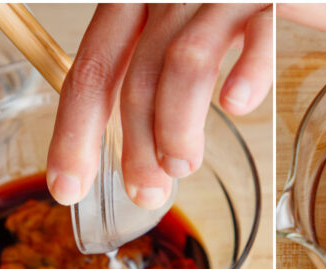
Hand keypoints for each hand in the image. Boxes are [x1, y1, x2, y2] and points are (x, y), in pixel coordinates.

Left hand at [47, 4, 271, 208]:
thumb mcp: (183, 15)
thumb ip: (157, 61)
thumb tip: (138, 138)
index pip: (91, 68)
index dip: (74, 131)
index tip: (67, 186)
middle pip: (130, 72)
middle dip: (130, 144)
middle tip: (144, 194)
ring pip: (184, 61)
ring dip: (178, 124)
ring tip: (182, 166)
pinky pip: (258, 31)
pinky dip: (248, 71)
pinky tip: (239, 103)